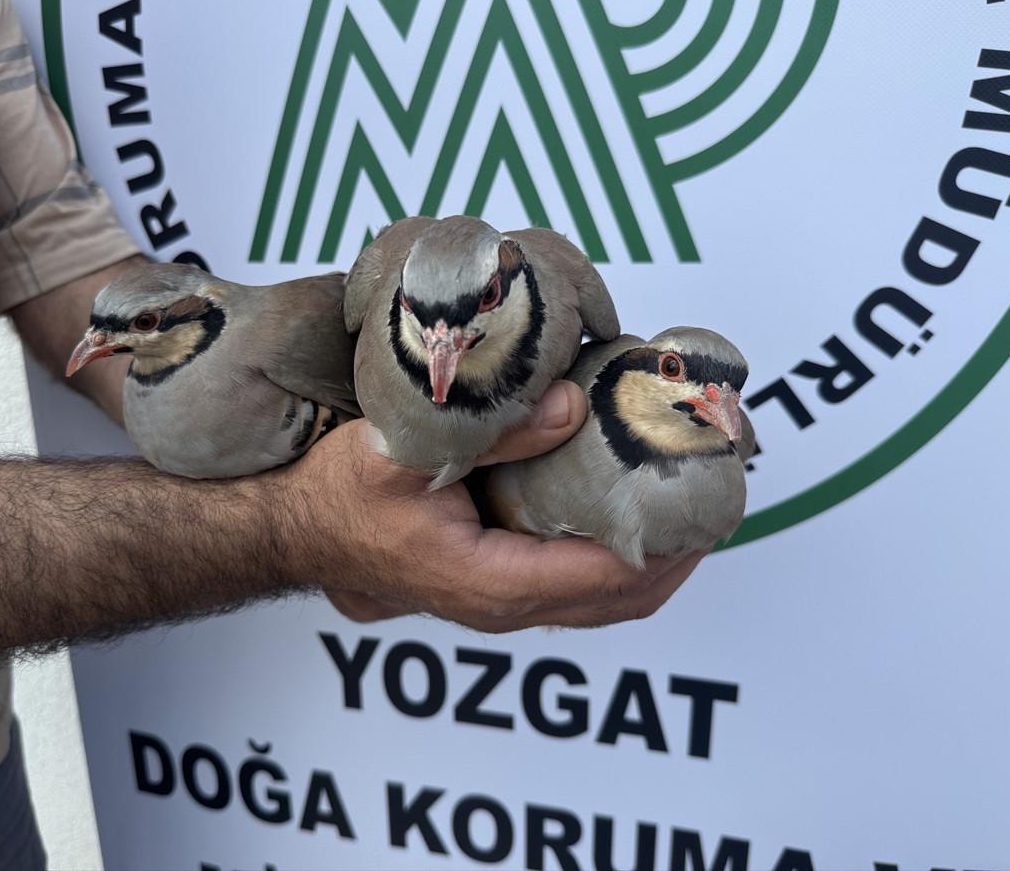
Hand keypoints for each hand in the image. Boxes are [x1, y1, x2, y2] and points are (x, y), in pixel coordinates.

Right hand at [279, 381, 705, 631]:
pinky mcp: (496, 581)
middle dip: (680, 553)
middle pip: (626, 600)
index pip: (615, 577)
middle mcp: (507, 603)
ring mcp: (503, 599)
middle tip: (714, 493)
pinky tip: (623, 502)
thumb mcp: (405, 454)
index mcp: (494, 582)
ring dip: (654, 555)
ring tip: (684, 498)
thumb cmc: (338, 498)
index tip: (707, 495)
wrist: (295, 529)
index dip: (672, 541)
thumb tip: (574, 406)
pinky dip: (617, 550)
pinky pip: (578, 579)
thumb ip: (490, 432)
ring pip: (606, 596)